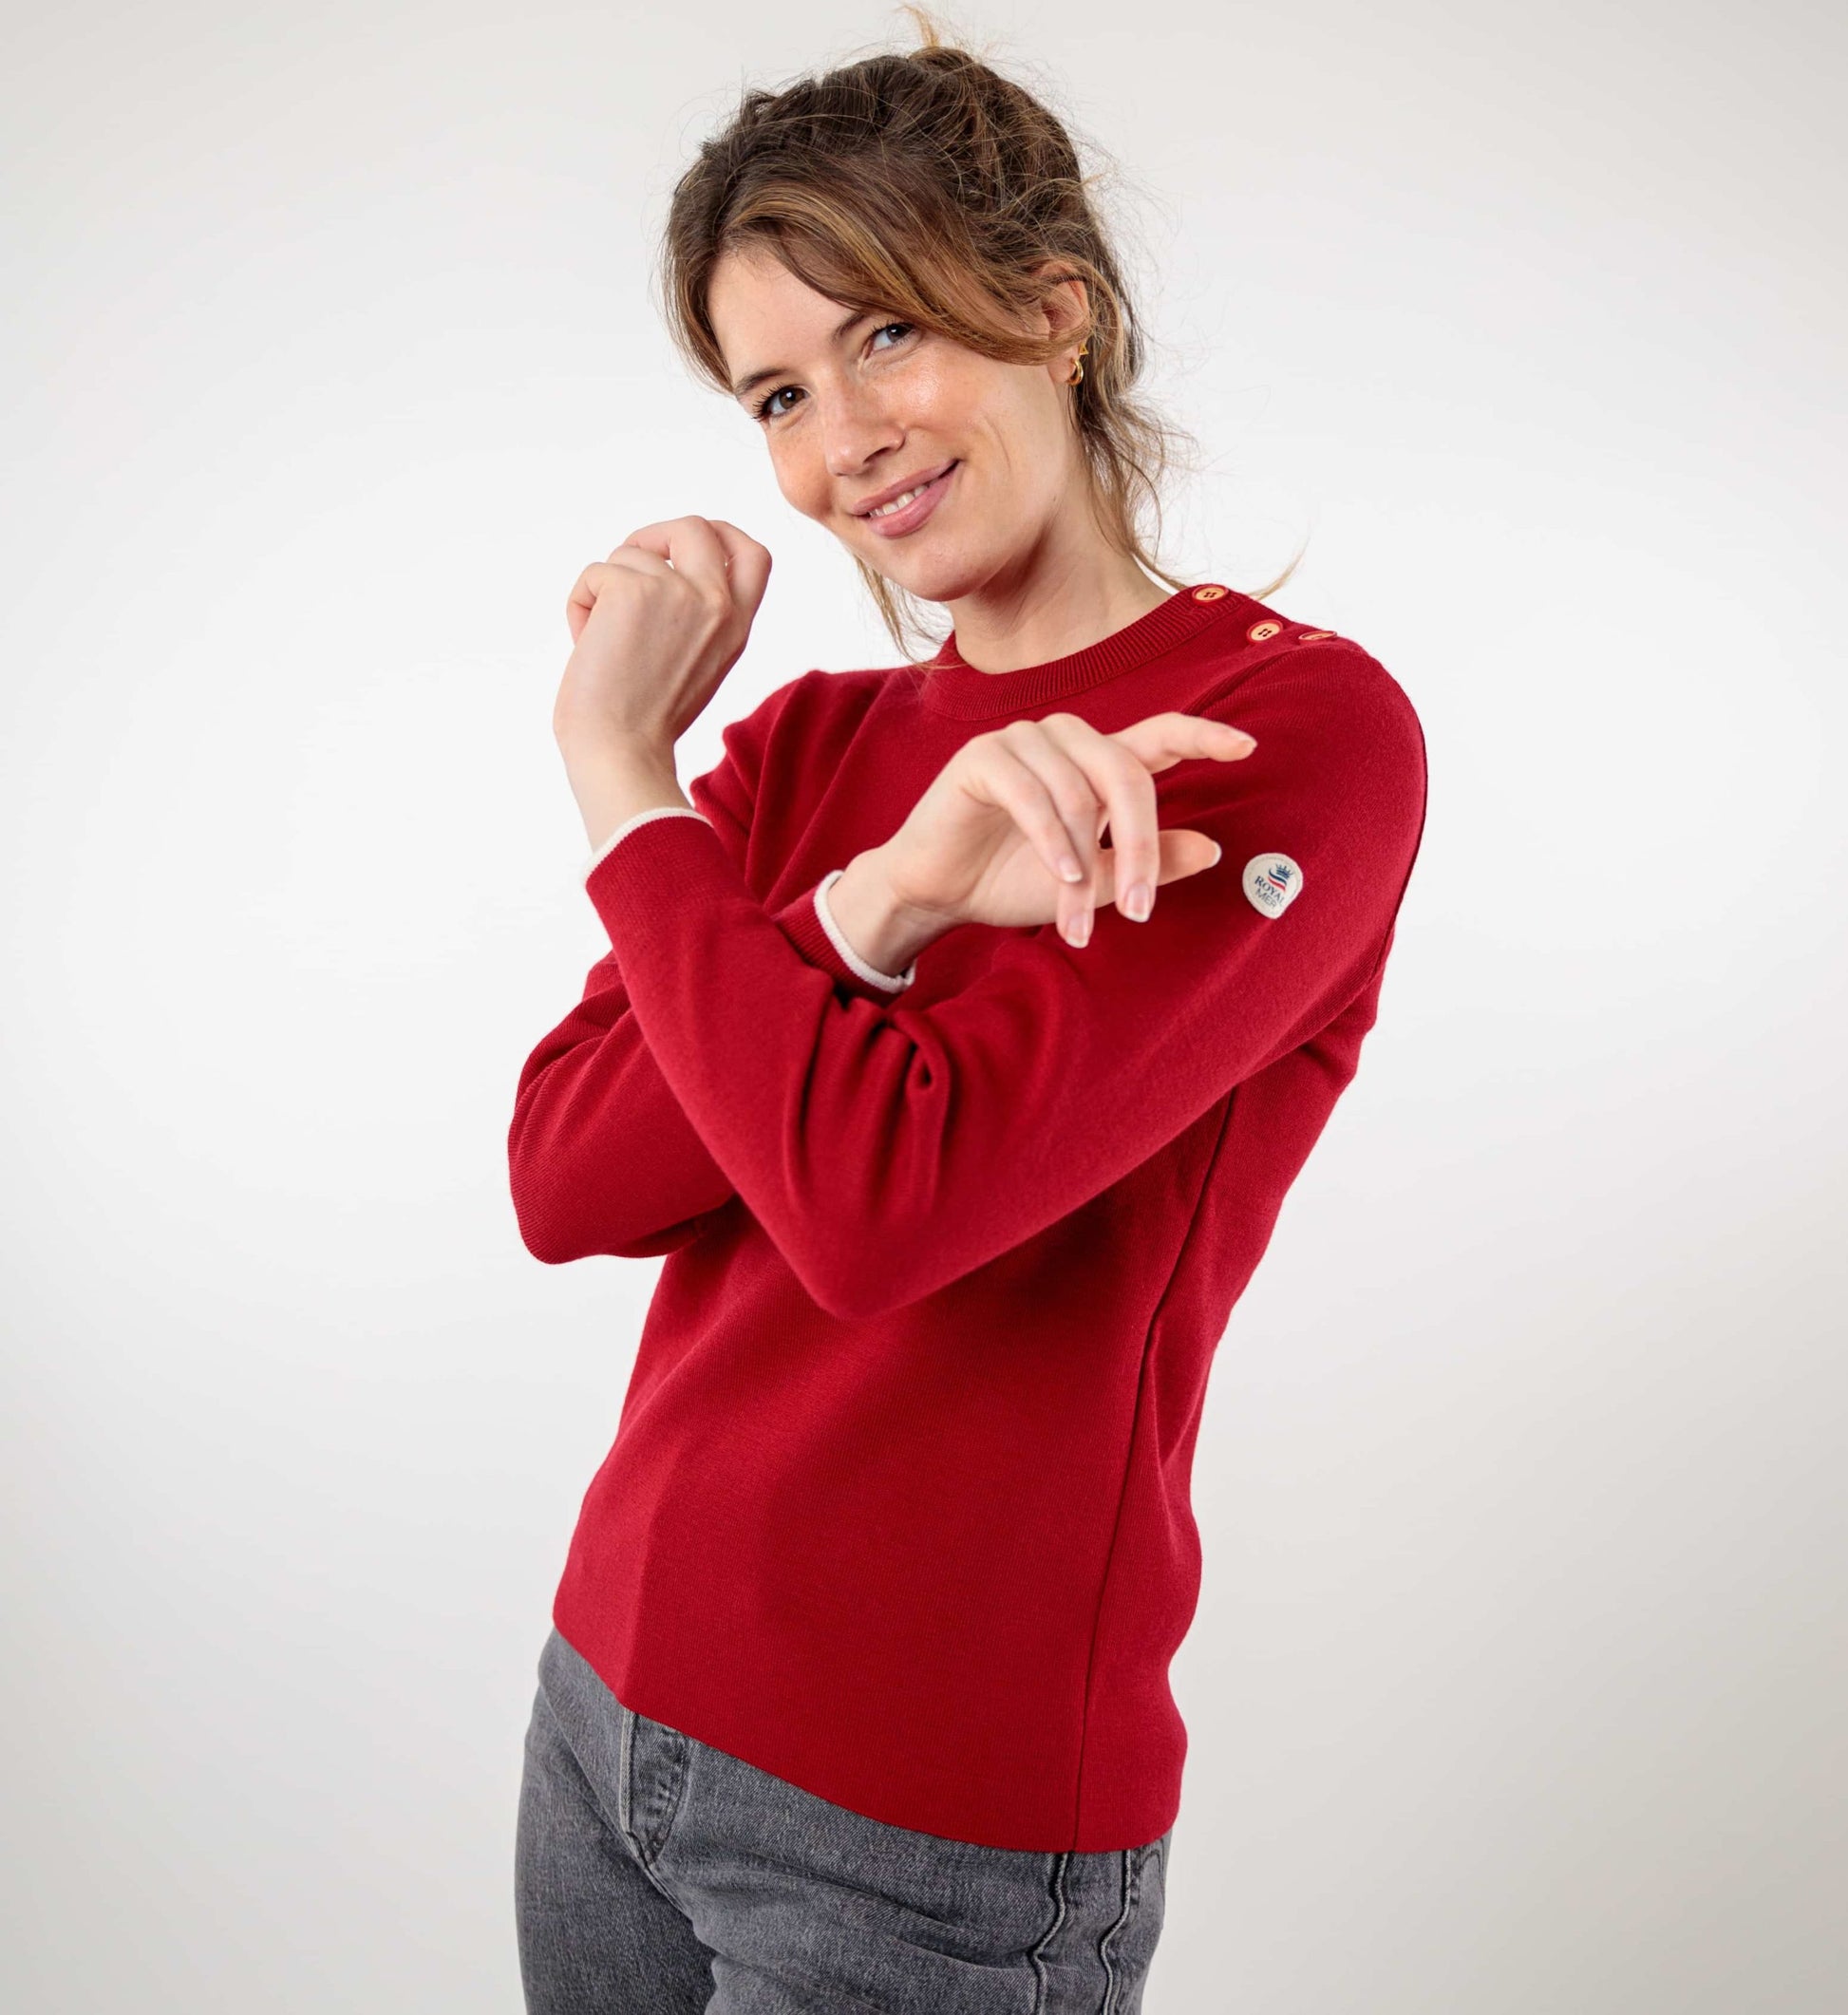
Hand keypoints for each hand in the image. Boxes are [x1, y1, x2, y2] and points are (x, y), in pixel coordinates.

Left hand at [552, 517, 771, 761]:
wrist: (620, 752)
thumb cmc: (646, 723)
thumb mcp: (699, 665)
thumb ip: (697, 619)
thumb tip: (659, 574)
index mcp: (736, 626)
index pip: (752, 555)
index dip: (721, 536)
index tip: (687, 544)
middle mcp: (716, 603)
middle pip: (696, 528)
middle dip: (654, 537)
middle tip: (626, 571)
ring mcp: (678, 592)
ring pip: (630, 555)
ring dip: (604, 591)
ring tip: (602, 641)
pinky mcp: (633, 590)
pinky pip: (595, 573)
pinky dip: (580, 605)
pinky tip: (585, 644)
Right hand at [861, 710, 1257, 955]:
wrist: (936, 893)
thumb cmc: (1010, 880)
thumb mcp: (1090, 882)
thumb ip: (1145, 863)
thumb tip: (1213, 848)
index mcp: (1096, 763)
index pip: (1160, 737)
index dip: (1203, 737)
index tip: (1247, 747)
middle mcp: (1066, 742)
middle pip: (1128, 773)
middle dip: (1141, 846)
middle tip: (1139, 908)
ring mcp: (1023, 742)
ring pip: (1080, 792)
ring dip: (1084, 862)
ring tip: (1077, 917)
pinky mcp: (983, 757)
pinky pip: (1032, 792)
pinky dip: (1051, 839)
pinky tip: (1060, 876)